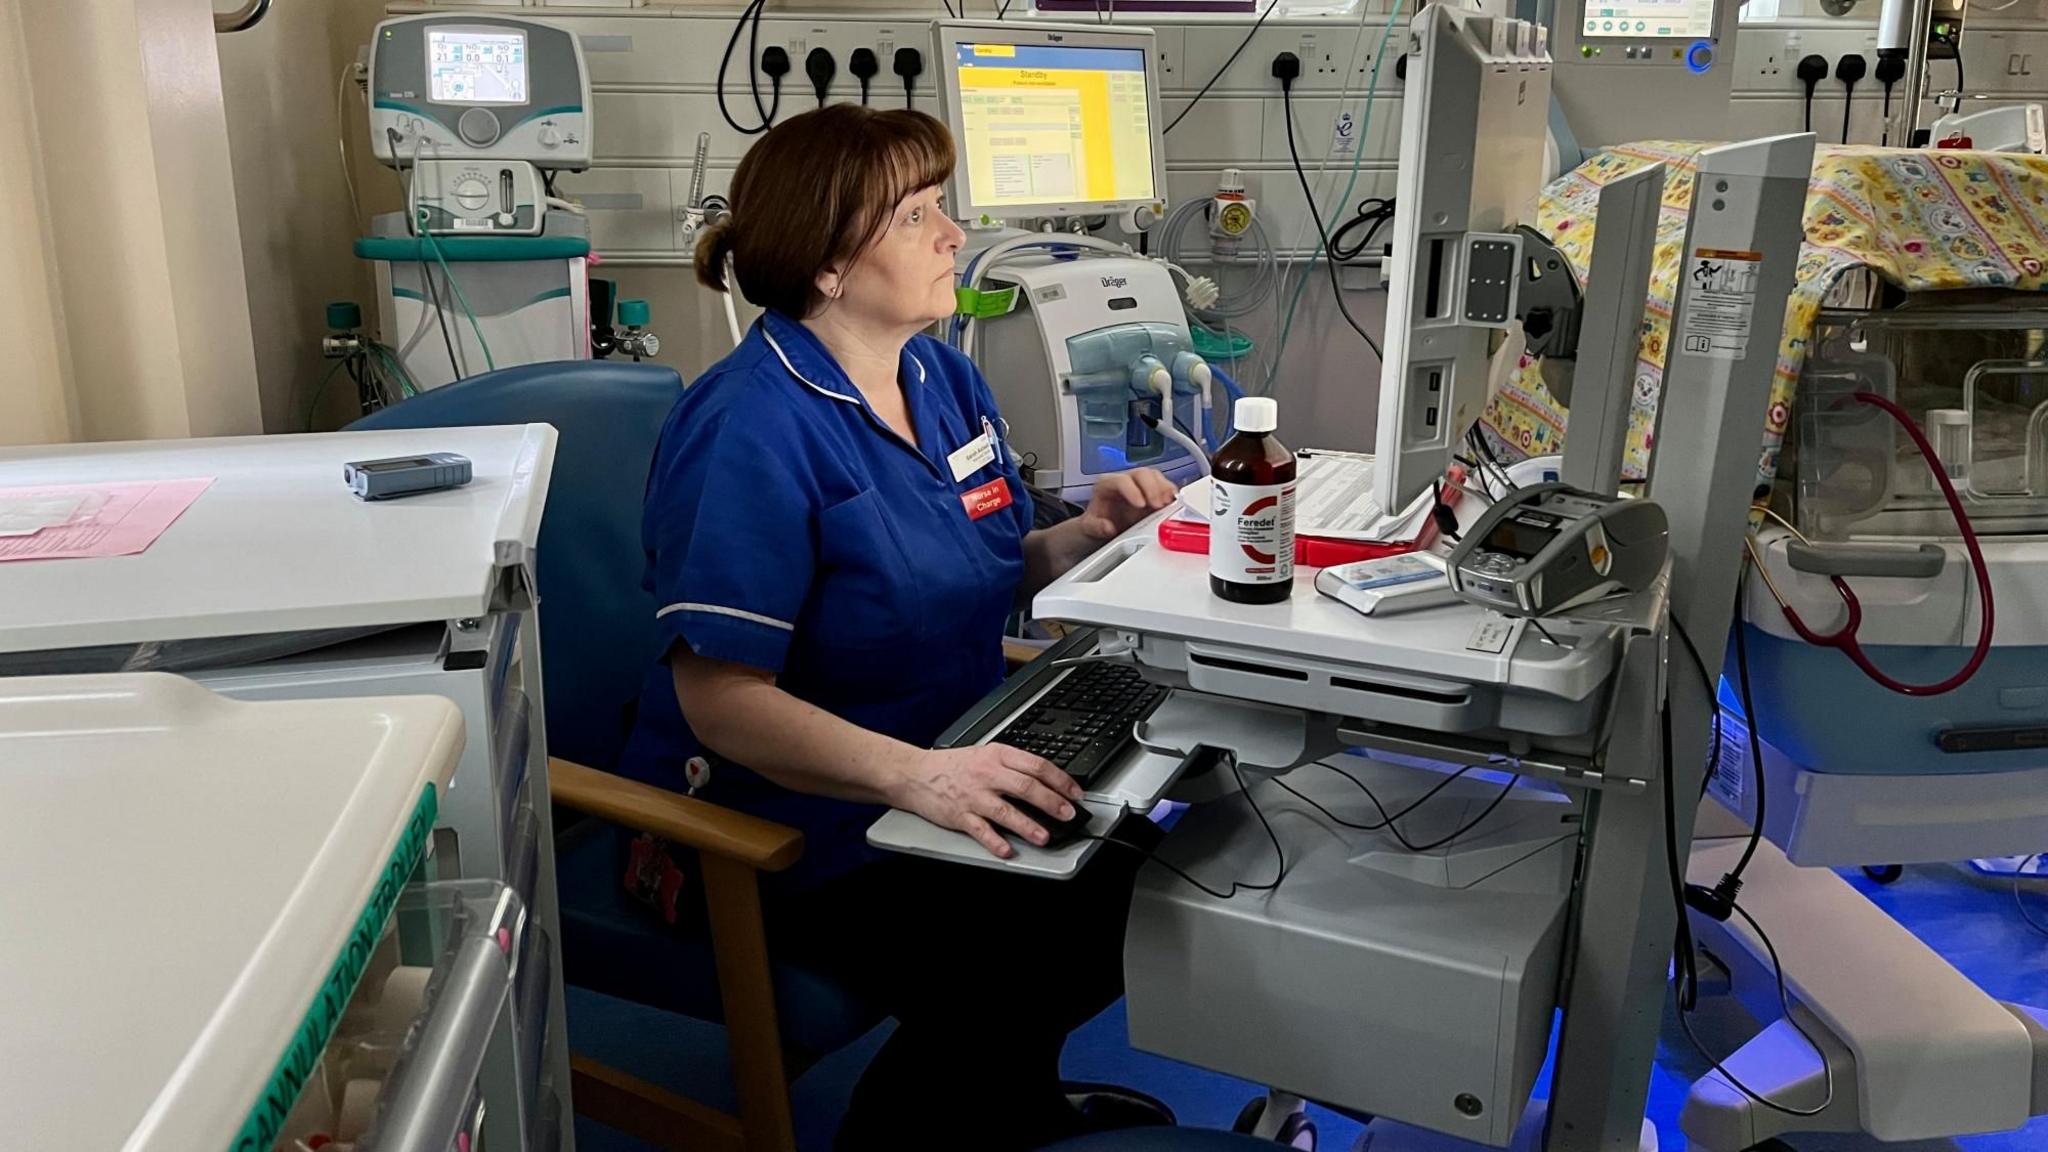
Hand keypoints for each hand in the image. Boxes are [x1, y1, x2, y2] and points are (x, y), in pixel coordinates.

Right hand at [892, 744, 1086, 858]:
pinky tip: (1007, 850)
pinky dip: (994, 841)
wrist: (915, 774)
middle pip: (1025, 787)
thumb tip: (1047, 782)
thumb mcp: (986, 754)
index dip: (1060, 780)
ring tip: (1044, 836)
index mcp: (997, 755)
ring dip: (1027, 825)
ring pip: (1005, 810)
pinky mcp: (959, 815)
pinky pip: (980, 830)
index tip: (1075, 792)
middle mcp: (987, 774)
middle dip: (1051, 802)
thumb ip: (1014, 766)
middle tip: (1068, 814)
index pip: (1036, 765)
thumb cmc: (953, 766)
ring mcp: (973, 796)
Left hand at [1077, 469, 1177, 542]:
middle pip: (1142, 473)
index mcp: (1107, 484)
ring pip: (1156, 477)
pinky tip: (1173, 505)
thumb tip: (1107, 527)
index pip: (1121, 480)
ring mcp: (1141, 485)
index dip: (1132, 490)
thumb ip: (1096, 526)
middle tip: (1157, 505)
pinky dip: (1171, 495)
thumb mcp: (1090, 527)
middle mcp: (1126, 480)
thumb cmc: (1099, 522)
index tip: (1140, 504)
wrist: (1106, 526)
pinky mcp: (1154, 492)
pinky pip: (1166, 486)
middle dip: (1152, 488)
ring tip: (1167, 505)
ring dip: (1164, 490)